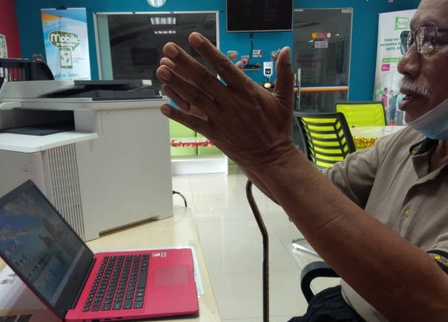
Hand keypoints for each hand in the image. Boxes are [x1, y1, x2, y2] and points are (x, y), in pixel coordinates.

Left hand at [156, 32, 295, 168]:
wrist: (271, 157)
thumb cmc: (278, 128)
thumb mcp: (284, 99)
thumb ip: (284, 73)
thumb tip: (286, 50)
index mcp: (247, 91)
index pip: (224, 66)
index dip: (208, 51)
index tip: (193, 38)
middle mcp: (231, 102)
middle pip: (203, 78)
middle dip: (184, 62)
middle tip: (168, 48)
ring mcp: (221, 119)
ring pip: (195, 98)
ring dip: (177, 84)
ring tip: (161, 70)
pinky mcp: (215, 134)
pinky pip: (193, 122)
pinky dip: (178, 115)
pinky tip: (163, 107)